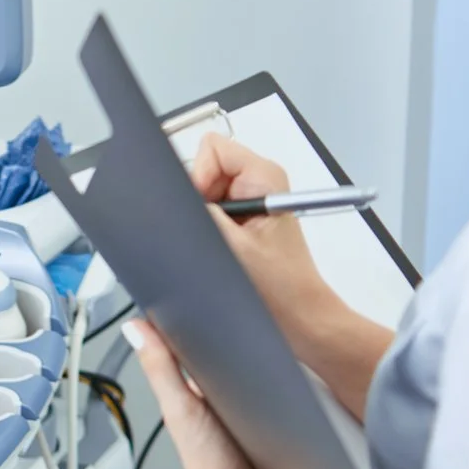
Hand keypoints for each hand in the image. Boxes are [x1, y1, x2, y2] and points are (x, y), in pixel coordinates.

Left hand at [122, 318, 298, 468]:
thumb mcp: (180, 409)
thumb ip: (161, 369)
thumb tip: (135, 329)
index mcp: (193, 393)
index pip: (195, 345)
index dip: (201, 319)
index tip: (208, 290)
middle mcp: (221, 397)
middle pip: (232, 353)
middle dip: (241, 334)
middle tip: (250, 309)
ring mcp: (254, 406)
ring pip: (261, 367)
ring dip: (269, 355)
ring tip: (274, 335)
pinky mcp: (282, 415)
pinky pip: (285, 387)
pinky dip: (291, 377)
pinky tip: (297, 365)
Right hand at [187, 135, 338, 353]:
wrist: (299, 320)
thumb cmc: (280, 288)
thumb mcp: (232, 246)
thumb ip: (199, 213)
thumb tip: (169, 193)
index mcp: (265, 176)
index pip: (212, 148)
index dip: (197, 175)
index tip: (199, 208)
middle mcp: (259, 183)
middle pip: (205, 169)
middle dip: (196, 199)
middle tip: (210, 232)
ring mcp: (250, 201)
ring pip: (203, 192)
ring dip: (201, 218)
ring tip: (219, 245)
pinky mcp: (244, 220)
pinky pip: (210, 211)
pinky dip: (206, 228)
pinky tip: (219, 250)